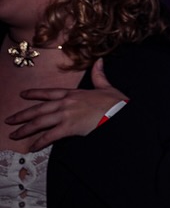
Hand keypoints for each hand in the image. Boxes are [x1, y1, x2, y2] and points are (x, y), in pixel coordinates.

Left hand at [6, 58, 127, 150]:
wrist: (121, 114)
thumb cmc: (116, 103)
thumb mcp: (107, 87)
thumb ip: (99, 75)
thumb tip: (99, 61)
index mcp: (73, 94)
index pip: (49, 93)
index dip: (34, 94)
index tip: (22, 95)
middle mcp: (65, 103)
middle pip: (38, 109)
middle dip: (22, 115)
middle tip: (9, 120)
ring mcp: (66, 116)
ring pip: (39, 122)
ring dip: (25, 129)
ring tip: (13, 135)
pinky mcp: (69, 128)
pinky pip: (50, 135)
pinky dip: (39, 142)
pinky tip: (31, 146)